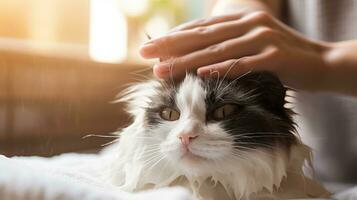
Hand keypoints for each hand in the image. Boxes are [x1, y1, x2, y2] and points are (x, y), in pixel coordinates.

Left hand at [139, 11, 332, 90]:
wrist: (321, 62)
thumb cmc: (281, 58)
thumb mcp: (251, 48)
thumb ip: (226, 49)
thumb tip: (195, 61)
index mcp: (241, 20)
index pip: (200, 29)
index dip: (174, 38)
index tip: (149, 48)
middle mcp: (249, 24)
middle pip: (202, 37)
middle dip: (171, 46)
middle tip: (144, 54)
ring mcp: (262, 38)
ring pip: (217, 50)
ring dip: (187, 60)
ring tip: (162, 69)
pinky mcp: (274, 56)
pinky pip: (242, 63)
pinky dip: (221, 68)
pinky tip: (200, 74)